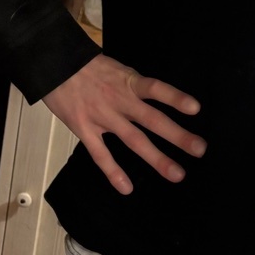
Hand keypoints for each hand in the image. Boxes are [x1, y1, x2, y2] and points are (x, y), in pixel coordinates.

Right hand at [43, 54, 204, 195]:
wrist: (54, 66)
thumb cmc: (89, 67)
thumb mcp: (118, 69)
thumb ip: (136, 86)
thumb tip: (157, 98)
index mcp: (129, 82)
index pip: (156, 89)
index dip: (175, 97)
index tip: (196, 109)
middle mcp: (119, 101)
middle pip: (152, 120)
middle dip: (177, 136)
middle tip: (200, 149)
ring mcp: (103, 117)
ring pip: (133, 140)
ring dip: (156, 158)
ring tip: (177, 174)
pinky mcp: (85, 129)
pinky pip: (100, 154)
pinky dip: (113, 172)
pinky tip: (127, 188)